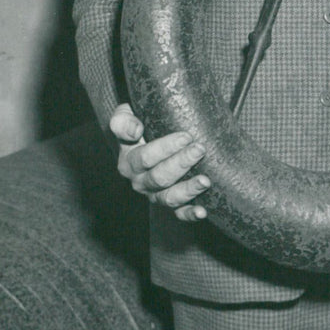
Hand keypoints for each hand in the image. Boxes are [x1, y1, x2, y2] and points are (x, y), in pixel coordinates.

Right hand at [109, 103, 209, 221]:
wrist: (147, 138)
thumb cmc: (141, 123)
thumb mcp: (126, 115)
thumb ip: (124, 120)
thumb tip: (135, 130)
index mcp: (129, 161)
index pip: (145, 157)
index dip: (165, 148)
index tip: (186, 136)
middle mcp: (140, 181)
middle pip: (160, 177)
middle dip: (181, 163)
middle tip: (200, 149)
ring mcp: (155, 194)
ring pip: (169, 198)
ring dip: (188, 190)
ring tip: (205, 180)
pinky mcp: (170, 204)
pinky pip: (179, 213)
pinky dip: (190, 214)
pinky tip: (202, 212)